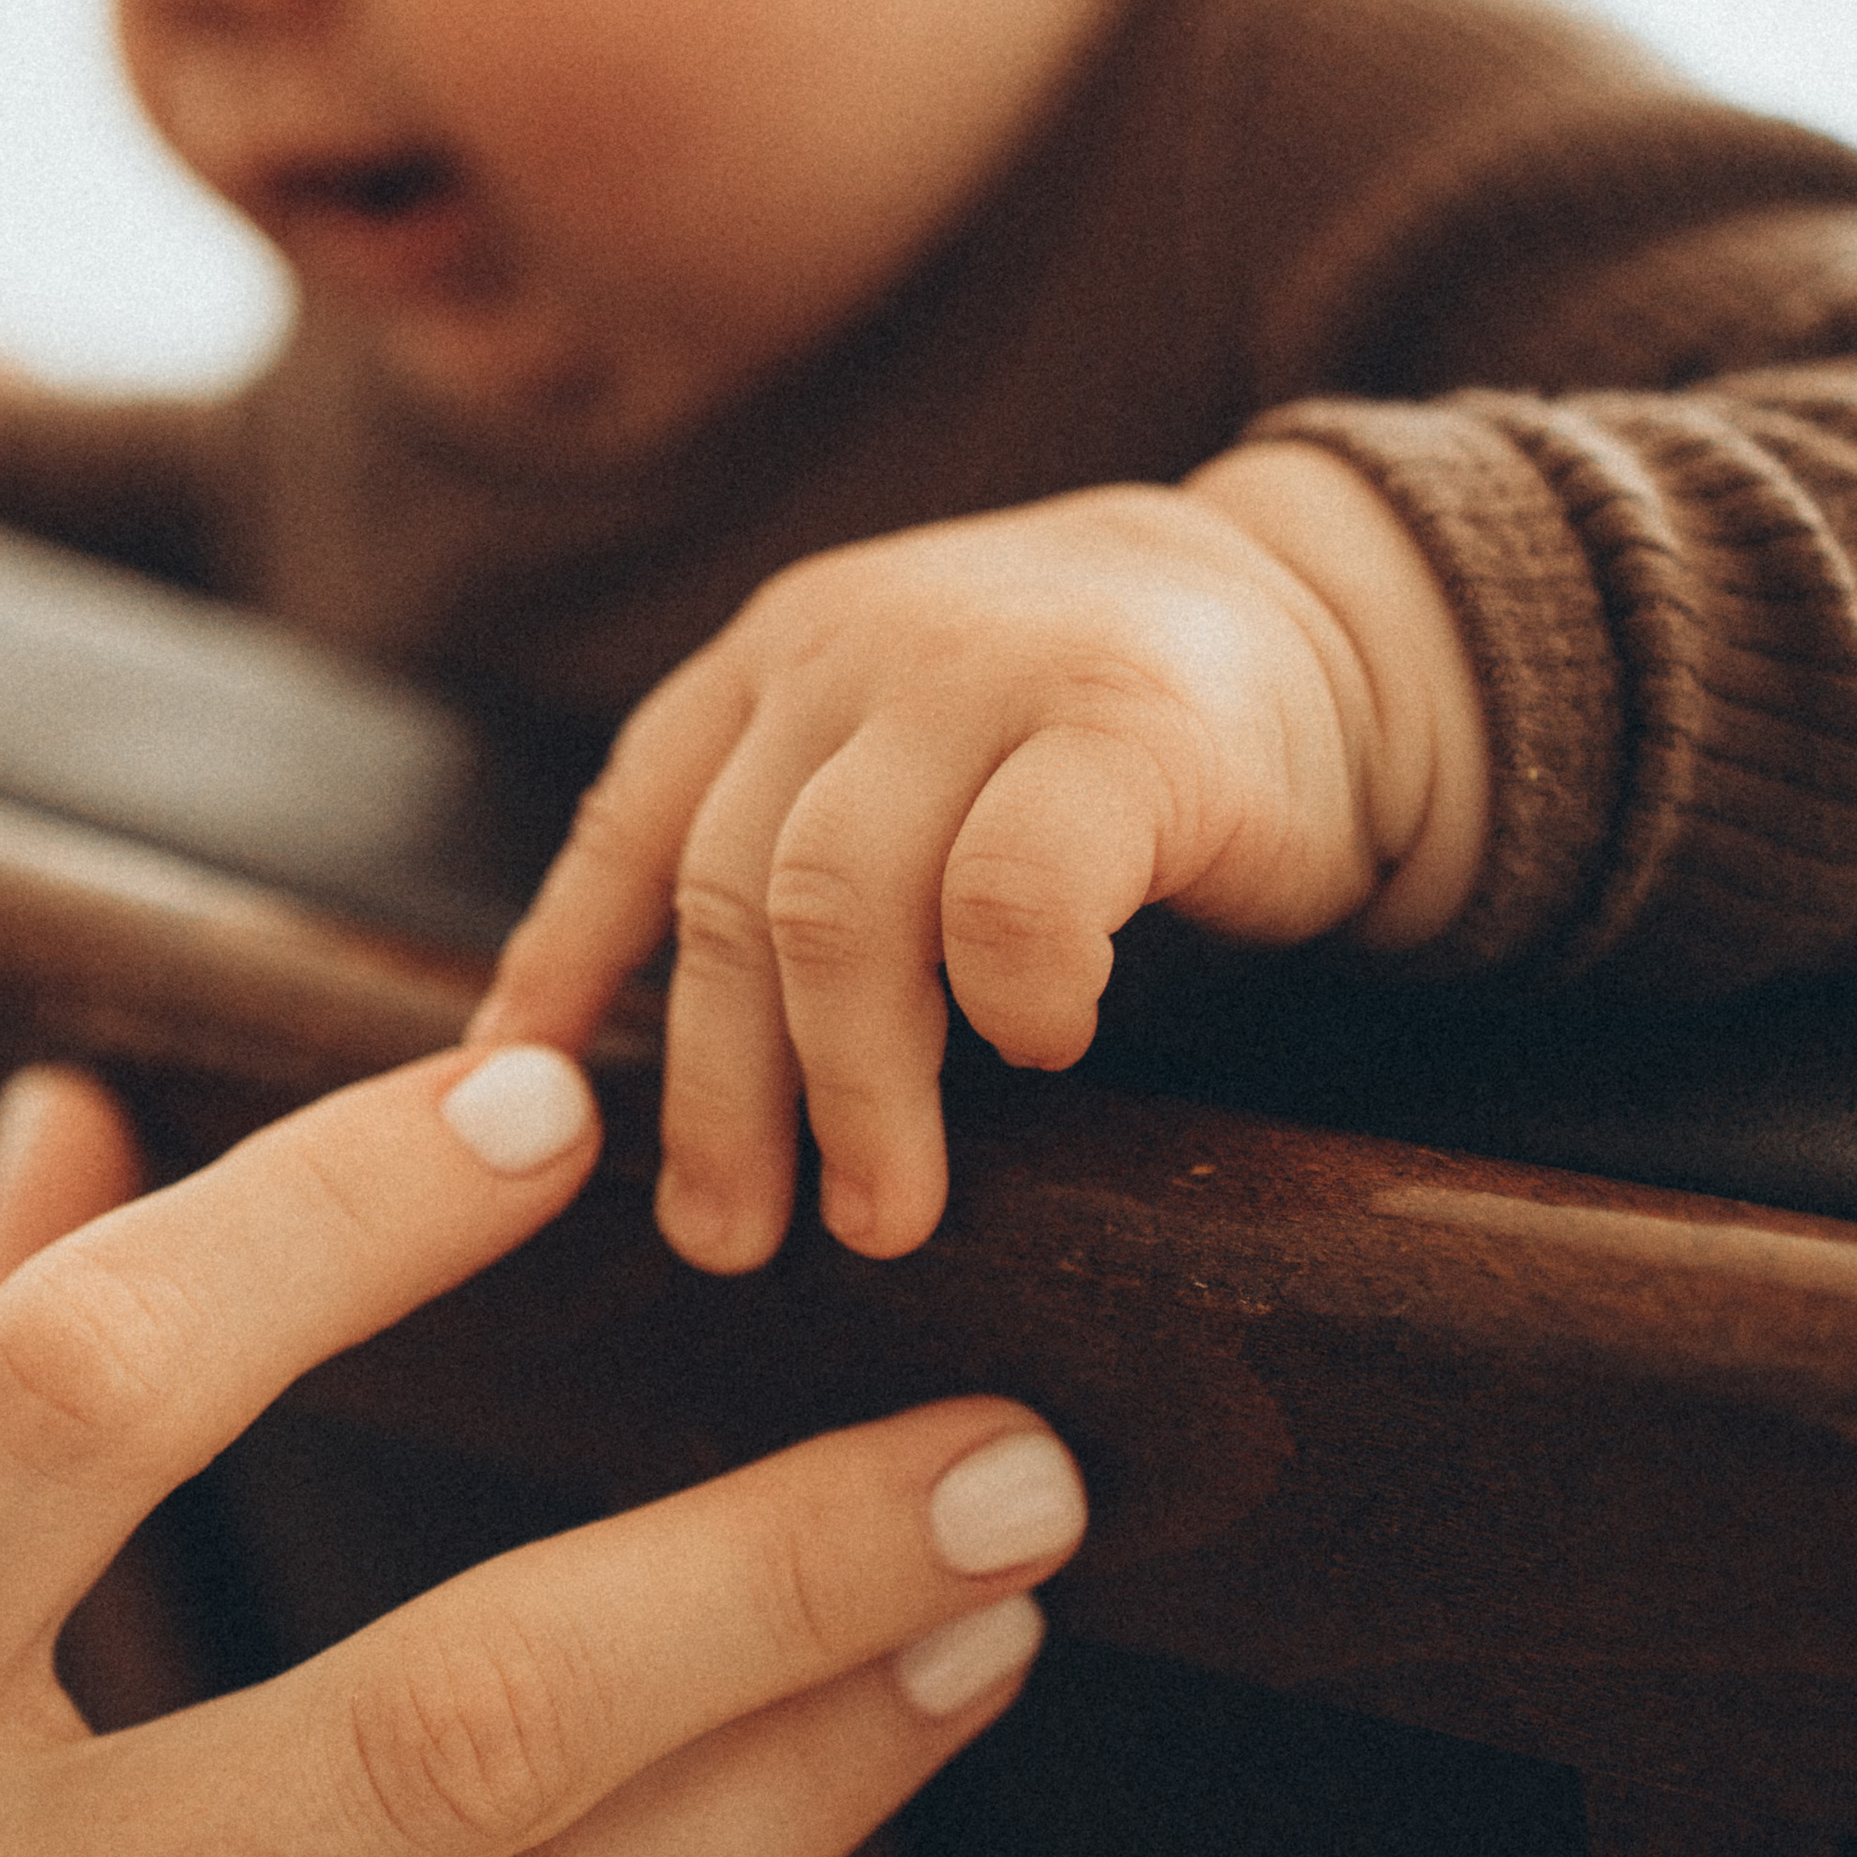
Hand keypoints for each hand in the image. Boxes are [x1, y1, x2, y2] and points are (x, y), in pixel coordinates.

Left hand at [474, 448, 1490, 1267]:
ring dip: (853, 1087)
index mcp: (786, 656)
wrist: (1343, 620)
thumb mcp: (917, 752)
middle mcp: (861, 644)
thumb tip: (636, 1068)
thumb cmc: (1106, 737)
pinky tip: (1044, 1050)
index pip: (636, 817)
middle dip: (722, 1089)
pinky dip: (1012, 998)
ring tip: (881, 1214)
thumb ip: (798, 849)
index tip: (513, 1102)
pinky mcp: (1128, 727)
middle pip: (732, 891)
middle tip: (726, 1236)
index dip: (565, 966)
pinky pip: (1014, 895)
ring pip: (842, 906)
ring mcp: (989, 670)